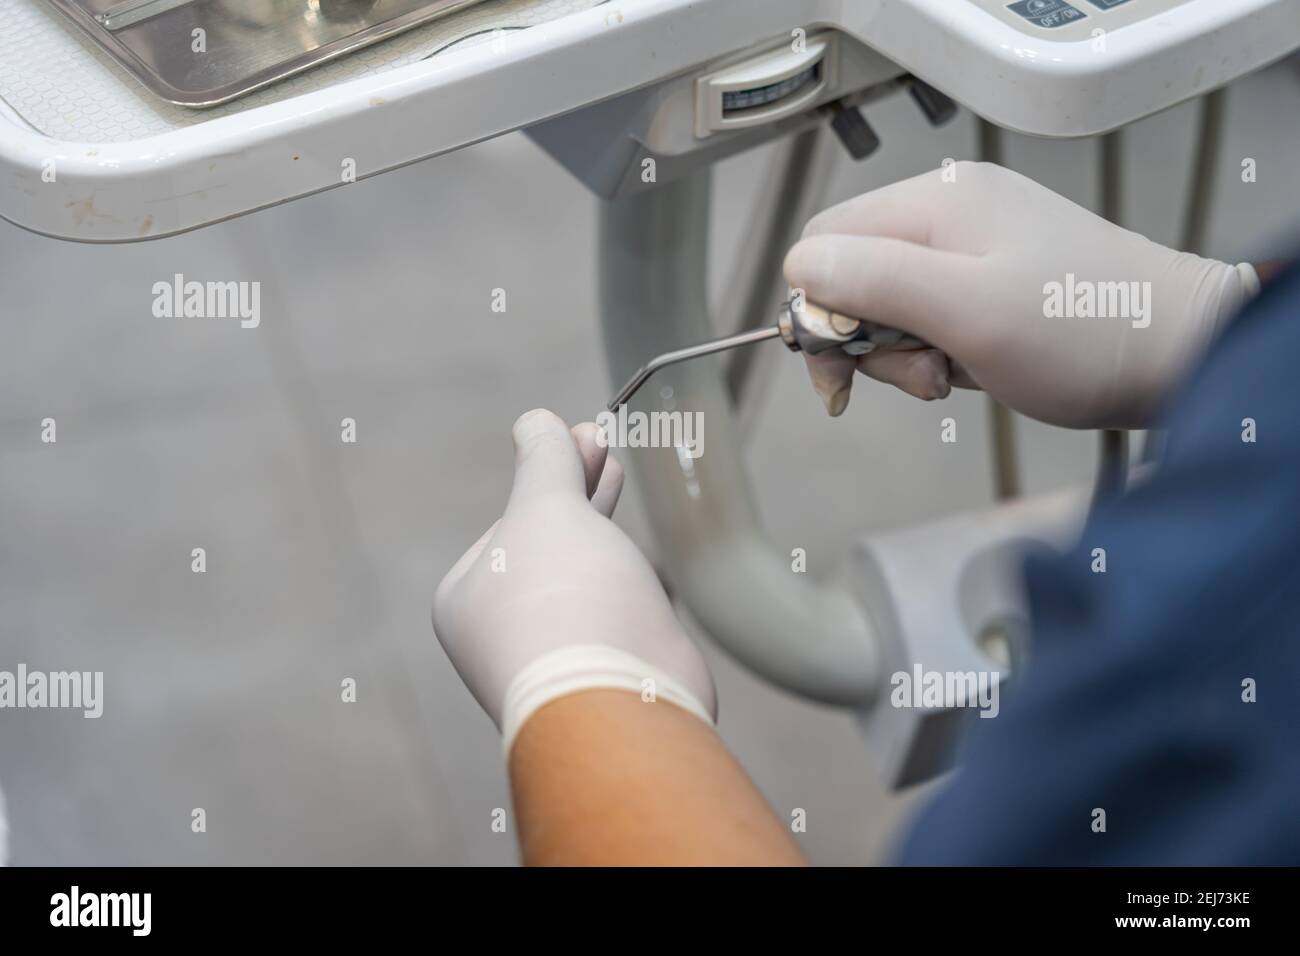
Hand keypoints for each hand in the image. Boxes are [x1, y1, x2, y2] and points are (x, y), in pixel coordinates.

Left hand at [432, 409, 715, 751]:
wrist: (617, 702)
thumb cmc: (564, 603)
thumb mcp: (546, 508)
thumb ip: (544, 462)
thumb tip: (534, 420)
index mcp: (466, 600)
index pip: (507, 524)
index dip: (549, 474)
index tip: (585, 434)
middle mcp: (502, 634)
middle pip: (544, 546)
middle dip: (577, 490)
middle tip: (603, 442)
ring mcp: (556, 656)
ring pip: (581, 577)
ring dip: (600, 526)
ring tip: (616, 471)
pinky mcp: (606, 671)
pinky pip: (614, 611)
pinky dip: (627, 577)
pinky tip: (643, 559)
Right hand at [784, 162, 1258, 427]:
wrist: (1179, 351)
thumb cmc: (1084, 333)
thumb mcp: (968, 312)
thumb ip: (877, 281)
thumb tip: (797, 267)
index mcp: (936, 201)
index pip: (822, 242)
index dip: (819, 309)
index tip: (846, 372)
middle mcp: (949, 209)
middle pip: (851, 272)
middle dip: (867, 337)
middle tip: (919, 377)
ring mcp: (974, 241)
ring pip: (888, 299)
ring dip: (904, 351)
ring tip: (952, 375)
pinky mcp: (992, 275)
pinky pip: (929, 312)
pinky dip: (936, 349)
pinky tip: (971, 367)